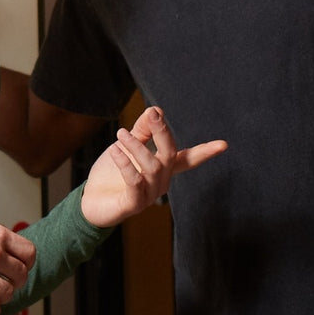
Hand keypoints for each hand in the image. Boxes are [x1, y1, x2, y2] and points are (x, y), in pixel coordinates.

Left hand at [79, 107, 227, 227]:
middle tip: (153, 114)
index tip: (223, 145)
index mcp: (163, 169)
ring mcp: (149, 195)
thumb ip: (142, 131)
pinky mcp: (133, 204)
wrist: (90, 202)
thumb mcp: (126, 147)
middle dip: (162, 132)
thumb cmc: (111, 175)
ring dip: (135, 147)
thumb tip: (156, 109)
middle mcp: (161, 182)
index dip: (205, 152)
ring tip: (120, 133)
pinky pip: (134, 182)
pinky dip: (125, 164)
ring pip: (151, 166)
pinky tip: (114, 151)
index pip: (188, 159)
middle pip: (169, 154)